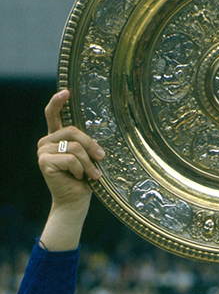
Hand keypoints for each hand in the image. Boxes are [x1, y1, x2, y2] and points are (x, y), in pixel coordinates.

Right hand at [37, 90, 104, 210]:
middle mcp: (46, 141)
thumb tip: (100, 135)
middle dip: (91, 146)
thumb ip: (85, 144)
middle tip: (101, 159)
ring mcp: (43, 151)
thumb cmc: (84, 180)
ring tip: (92, 175)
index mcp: (56, 137)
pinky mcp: (44, 162)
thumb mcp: (87, 158)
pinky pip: (71, 159)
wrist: (75, 202)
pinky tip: (79, 178)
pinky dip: (80, 170)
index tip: (66, 92)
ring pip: (74, 147)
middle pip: (73, 131)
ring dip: (88, 163)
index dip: (58, 101)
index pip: (52, 114)